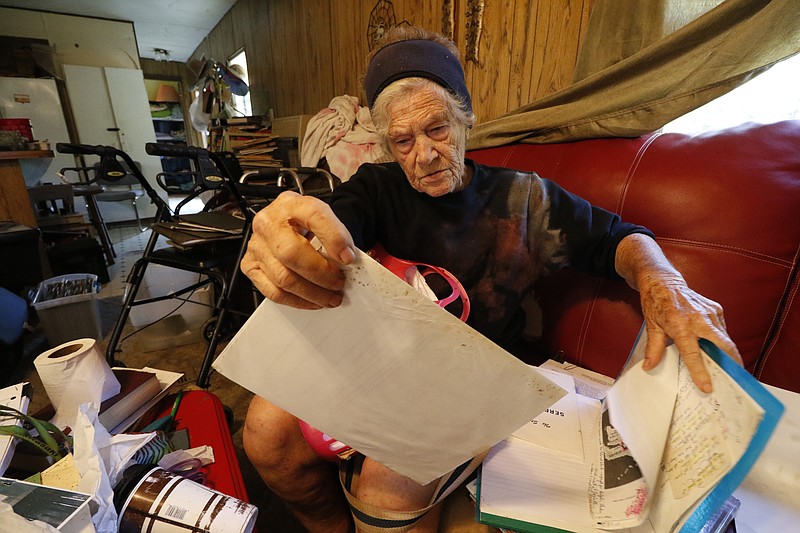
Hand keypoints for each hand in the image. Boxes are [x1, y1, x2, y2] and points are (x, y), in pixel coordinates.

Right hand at [240, 191, 356, 308]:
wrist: (284, 224)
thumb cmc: (303, 223)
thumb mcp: (323, 220)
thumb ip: (337, 236)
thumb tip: (346, 258)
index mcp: (291, 204)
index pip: (314, 216)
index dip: (334, 238)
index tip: (348, 257)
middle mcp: (269, 223)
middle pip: (292, 253)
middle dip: (321, 274)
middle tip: (339, 282)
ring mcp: (257, 245)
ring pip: (283, 278)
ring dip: (312, 293)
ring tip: (330, 296)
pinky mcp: (250, 266)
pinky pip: (273, 292)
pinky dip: (297, 301)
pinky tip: (312, 300)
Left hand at [638, 275, 742, 392]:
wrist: (662, 281)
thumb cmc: (656, 303)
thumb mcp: (651, 326)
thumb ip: (653, 349)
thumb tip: (649, 367)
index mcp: (680, 325)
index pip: (693, 354)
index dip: (700, 372)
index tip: (707, 387)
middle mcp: (698, 318)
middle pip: (723, 345)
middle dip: (732, 363)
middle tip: (734, 379)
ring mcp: (710, 312)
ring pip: (726, 338)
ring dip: (728, 353)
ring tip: (728, 367)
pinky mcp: (716, 308)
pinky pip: (723, 329)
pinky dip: (722, 340)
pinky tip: (718, 348)